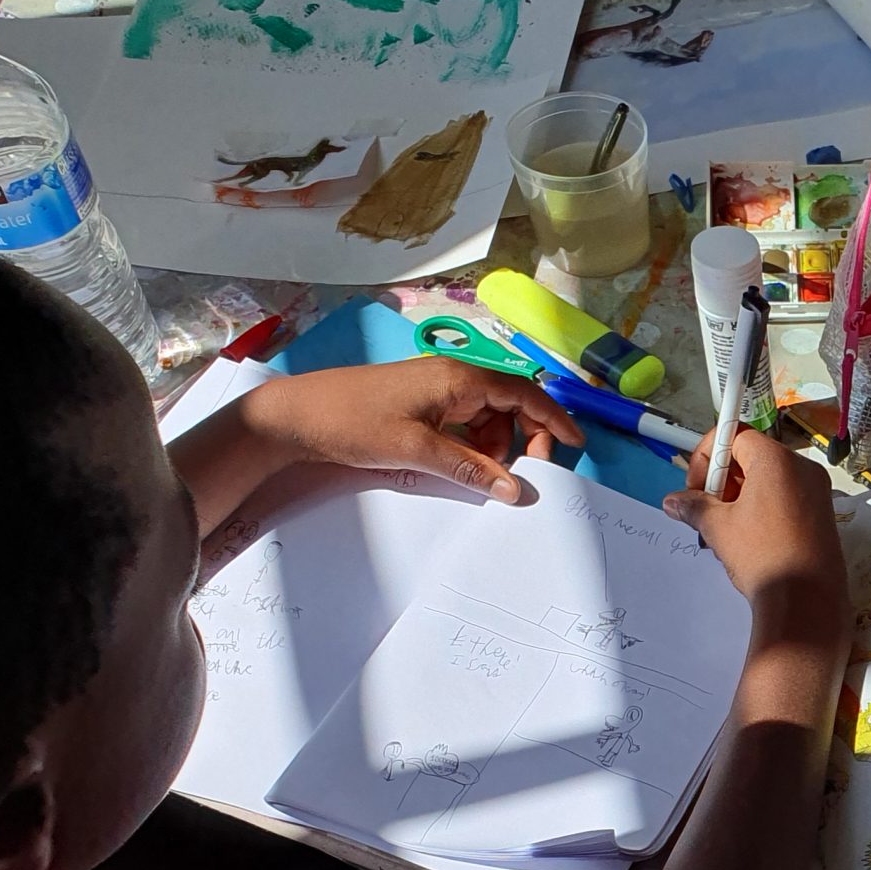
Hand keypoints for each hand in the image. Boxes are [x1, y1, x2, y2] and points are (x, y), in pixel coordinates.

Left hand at [239, 358, 584, 502]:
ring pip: (487, 419)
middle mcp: (452, 379)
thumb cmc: (353, 422)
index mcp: (458, 378)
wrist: (296, 417)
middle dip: (523, 440)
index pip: (523, 392)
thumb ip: (470, 469)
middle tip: (521, 476)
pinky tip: (464, 468)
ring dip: (495, 448)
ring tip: (483, 476)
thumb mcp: (416, 450)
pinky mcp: (420, 406)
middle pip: (509, 406)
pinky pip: (464, 425)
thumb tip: (515, 490)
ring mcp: (435, 391)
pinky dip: (473, 447)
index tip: (574, 446)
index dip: (553, 418)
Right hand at [664, 429, 846, 635]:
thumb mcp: (718, 527)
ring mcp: (816, 492)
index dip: (708, 456)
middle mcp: (802, 468)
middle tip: (706, 511)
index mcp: (776, 460)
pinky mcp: (822, 515)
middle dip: (722, 481)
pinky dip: (761, 509)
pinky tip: (746, 539)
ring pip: (767, 480)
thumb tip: (673, 501)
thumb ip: (694, 506)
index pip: (735, 435)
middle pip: (752, 457)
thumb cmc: (761, 556)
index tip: (696, 486)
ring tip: (722, 531)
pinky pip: (784, 498)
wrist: (806, 602)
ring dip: (738, 498)